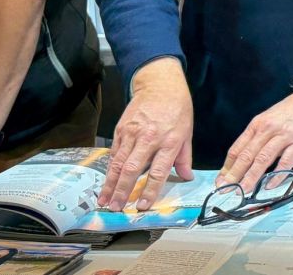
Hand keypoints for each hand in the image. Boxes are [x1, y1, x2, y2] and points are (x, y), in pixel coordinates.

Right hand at [99, 58, 193, 210]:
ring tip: (105, 201)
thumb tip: (187, 177)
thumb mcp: (187, 132)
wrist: (160, 85)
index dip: (149, 190)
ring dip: (110, 184)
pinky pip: (114, 153)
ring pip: (118, 163)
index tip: (142, 206)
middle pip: (132, 169)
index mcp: (169, 141)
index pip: (158, 171)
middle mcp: (149, 139)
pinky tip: (106, 183)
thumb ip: (185, 157)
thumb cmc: (177, 109)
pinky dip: (109, 169)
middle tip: (116, 208)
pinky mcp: (121, 129)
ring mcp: (132, 133)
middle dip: (123, 191)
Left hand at [218, 66, 292, 192]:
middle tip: (225, 190)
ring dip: (251, 177)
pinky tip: (270, 185)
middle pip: (247, 155)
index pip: (238, 148)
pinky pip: (286, 161)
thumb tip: (250, 156)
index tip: (221, 180)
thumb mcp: (272, 116)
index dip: (228, 166)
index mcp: (258, 123)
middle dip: (234, 175)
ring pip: (263, 159)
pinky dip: (277, 175)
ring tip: (243, 191)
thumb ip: (261, 134)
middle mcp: (268, 129)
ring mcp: (284, 136)